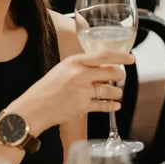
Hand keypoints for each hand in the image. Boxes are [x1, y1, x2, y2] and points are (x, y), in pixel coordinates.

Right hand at [11, 51, 134, 133]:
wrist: (34, 107)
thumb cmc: (45, 89)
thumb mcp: (62, 69)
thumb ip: (80, 67)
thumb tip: (99, 68)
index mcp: (74, 62)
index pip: (103, 56)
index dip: (120, 57)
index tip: (131, 58)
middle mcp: (80, 74)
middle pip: (110, 73)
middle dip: (118, 76)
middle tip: (120, 76)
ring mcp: (82, 91)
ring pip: (109, 90)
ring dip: (116, 92)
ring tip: (116, 93)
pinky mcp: (83, 106)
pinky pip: (103, 105)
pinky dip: (111, 105)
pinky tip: (115, 105)